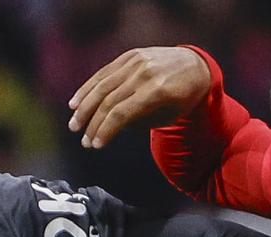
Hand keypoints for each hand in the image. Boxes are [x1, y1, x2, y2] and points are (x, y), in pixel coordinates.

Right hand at [68, 46, 212, 148]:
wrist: (196, 65)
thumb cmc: (184, 96)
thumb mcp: (169, 115)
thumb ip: (140, 121)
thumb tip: (111, 126)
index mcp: (158, 91)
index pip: (122, 113)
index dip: (105, 131)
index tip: (95, 145)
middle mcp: (145, 73)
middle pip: (109, 101)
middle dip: (93, 123)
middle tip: (83, 140)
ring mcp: (136, 61)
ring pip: (102, 85)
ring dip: (84, 107)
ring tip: (74, 124)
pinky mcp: (130, 55)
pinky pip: (104, 72)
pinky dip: (88, 88)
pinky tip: (76, 102)